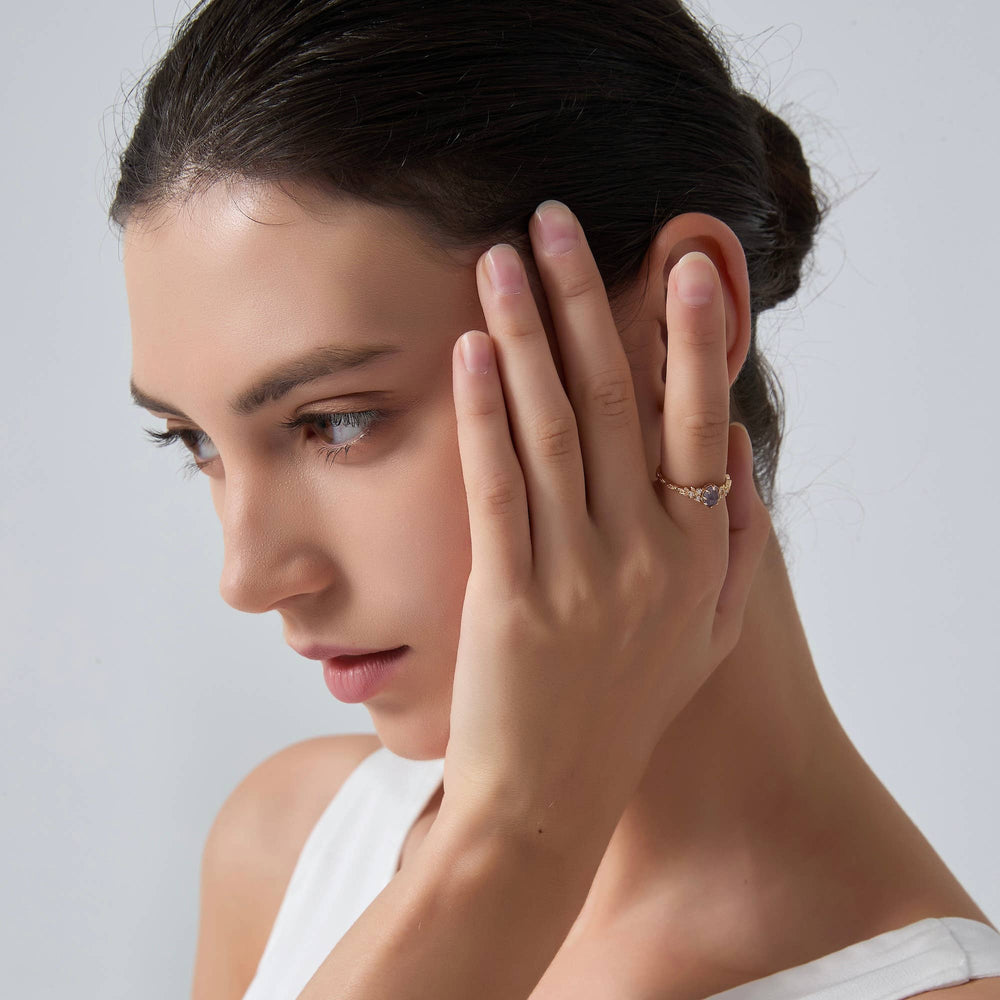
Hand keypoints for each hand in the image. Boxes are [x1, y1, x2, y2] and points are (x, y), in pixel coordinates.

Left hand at [443, 200, 770, 849]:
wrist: (550, 803)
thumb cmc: (627, 713)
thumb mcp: (710, 635)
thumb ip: (738, 542)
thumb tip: (737, 444)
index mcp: (695, 553)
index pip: (699, 422)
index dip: (691, 337)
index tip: (684, 261)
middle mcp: (644, 553)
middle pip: (617, 402)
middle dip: (586, 302)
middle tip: (556, 222)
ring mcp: (576, 574)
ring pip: (553, 428)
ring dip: (526, 335)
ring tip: (501, 258)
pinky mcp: (507, 597)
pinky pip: (497, 487)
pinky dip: (484, 413)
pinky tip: (470, 351)